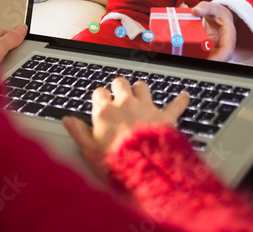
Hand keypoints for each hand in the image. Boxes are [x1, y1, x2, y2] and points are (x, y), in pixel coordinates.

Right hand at [62, 77, 188, 174]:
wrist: (145, 169)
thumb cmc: (116, 162)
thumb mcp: (90, 151)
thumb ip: (78, 133)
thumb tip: (67, 120)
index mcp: (106, 112)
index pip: (99, 93)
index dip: (99, 97)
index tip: (99, 102)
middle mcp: (126, 104)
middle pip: (120, 83)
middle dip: (118, 87)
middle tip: (117, 93)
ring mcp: (146, 108)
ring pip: (142, 87)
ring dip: (140, 89)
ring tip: (139, 94)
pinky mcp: (165, 117)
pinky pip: (175, 105)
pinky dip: (180, 100)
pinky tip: (185, 96)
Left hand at [191, 2, 236, 61]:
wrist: (220, 17)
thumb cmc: (218, 13)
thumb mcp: (212, 7)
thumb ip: (205, 7)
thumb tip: (195, 11)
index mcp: (229, 35)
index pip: (227, 50)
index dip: (220, 57)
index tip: (211, 61)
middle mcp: (224, 45)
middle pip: (220, 59)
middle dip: (210, 62)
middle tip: (196, 63)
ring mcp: (217, 49)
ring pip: (212, 59)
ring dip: (202, 61)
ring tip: (190, 61)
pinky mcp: (209, 51)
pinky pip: (205, 57)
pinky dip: (197, 57)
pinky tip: (187, 56)